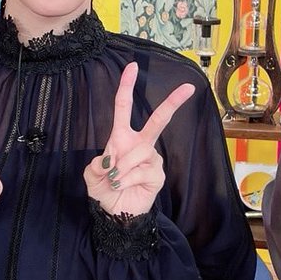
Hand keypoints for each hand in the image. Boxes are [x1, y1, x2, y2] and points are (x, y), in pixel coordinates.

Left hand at [85, 63, 194, 216]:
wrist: (115, 212)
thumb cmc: (106, 189)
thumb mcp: (92, 175)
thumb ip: (96, 165)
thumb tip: (110, 160)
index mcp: (122, 137)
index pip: (124, 107)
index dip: (126, 86)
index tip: (132, 67)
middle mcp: (140, 144)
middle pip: (158, 120)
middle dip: (173, 103)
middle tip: (188, 88)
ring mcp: (152, 159)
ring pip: (139, 152)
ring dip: (121, 167)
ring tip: (114, 179)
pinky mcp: (157, 175)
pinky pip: (140, 171)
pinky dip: (126, 179)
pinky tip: (122, 186)